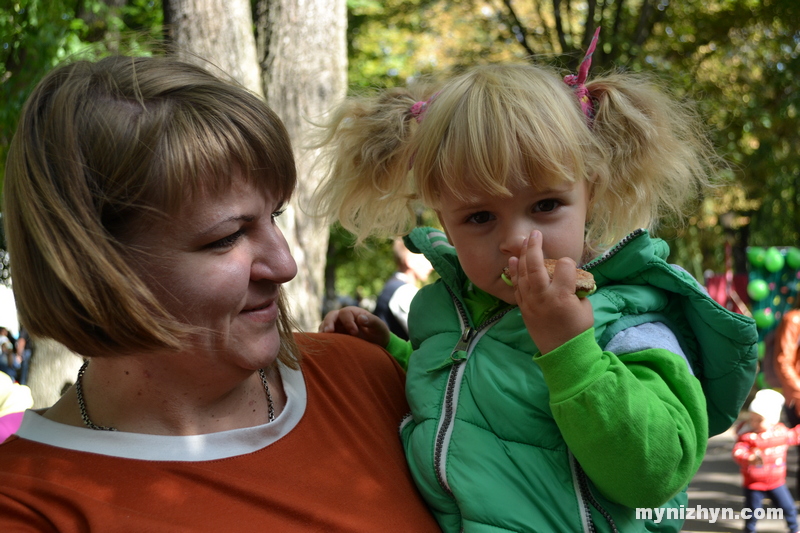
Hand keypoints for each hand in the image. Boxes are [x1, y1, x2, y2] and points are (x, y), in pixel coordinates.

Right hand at [318, 306, 390, 346]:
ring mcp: (336, 327)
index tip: (355, 333)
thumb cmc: (378, 333)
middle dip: (329, 323)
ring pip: (325, 325)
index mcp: (353, 313)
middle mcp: (342, 318)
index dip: (348, 322)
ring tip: (323, 340)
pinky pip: (324, 336)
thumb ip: (373, 321)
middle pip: (331, 316)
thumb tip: (360, 318)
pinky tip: (324, 346)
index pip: (345, 313)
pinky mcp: (333, 337)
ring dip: (323, 332)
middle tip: (329, 332)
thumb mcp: (380, 327)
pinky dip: (322, 340)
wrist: (376, 344)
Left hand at [508, 230, 593, 353]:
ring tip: (523, 242)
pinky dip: (514, 273)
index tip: (570, 267)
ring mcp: (530, 302)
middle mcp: (543, 296)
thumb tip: (569, 277)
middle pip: (536, 265)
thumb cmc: (578, 330)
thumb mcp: (585, 307)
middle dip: (535, 246)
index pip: (564, 266)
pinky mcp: (523, 308)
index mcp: (562, 295)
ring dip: (523, 256)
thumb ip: (576, 289)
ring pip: (523, 274)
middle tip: (535, 233)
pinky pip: (516, 287)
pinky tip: (513, 261)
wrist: (563, 352)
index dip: (568, 263)